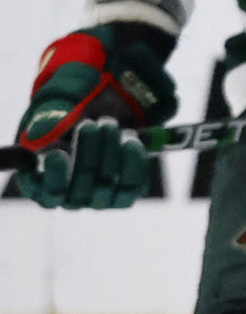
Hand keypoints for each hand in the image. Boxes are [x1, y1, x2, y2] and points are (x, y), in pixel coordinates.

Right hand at [10, 25, 172, 210]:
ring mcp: (98, 198)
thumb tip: (49, 137)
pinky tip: (131, 141)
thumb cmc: (72, 117)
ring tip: (109, 125)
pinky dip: (133, 161)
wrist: (107, 115)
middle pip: (79, 188)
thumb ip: (52, 126)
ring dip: (109, 152)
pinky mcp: (125, 193)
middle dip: (86, 152)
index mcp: (44, 184)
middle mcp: (71, 197)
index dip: (52, 177)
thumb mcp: (58, 115)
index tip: (56, 154)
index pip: (47, 193)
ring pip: (106, 184)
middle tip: (90, 124)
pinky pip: (132, 185)